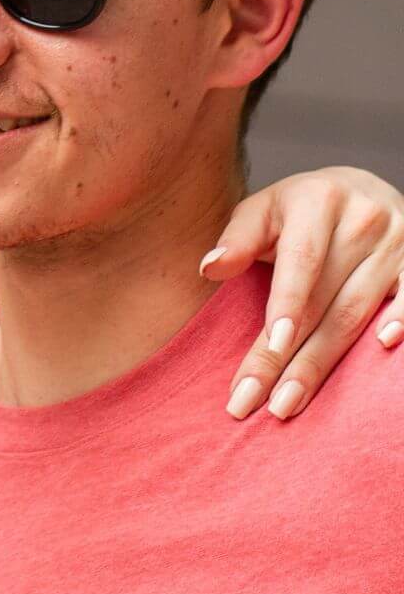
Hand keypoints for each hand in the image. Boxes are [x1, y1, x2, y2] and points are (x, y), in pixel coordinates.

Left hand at [202, 167, 403, 419]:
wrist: (356, 190)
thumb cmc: (295, 210)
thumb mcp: (261, 209)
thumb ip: (238, 238)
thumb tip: (210, 269)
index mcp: (318, 201)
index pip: (301, 263)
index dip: (286, 306)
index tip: (270, 347)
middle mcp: (364, 220)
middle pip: (324, 301)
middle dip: (290, 358)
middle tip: (260, 403)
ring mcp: (398, 243)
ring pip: (358, 315)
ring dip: (323, 365)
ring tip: (289, 403)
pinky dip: (402, 323)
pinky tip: (381, 350)